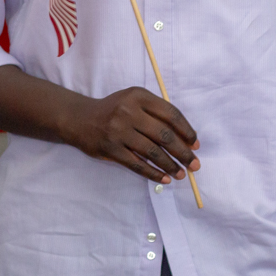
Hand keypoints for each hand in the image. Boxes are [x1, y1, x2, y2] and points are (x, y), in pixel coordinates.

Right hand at [61, 86, 200, 183]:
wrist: (80, 119)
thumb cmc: (114, 110)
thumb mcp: (134, 102)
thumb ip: (157, 114)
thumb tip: (186, 139)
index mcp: (139, 96)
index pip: (171, 114)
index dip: (186, 130)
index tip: (195, 144)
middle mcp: (129, 111)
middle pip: (164, 135)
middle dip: (183, 152)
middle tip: (194, 164)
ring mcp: (119, 131)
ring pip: (152, 152)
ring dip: (170, 165)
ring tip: (181, 174)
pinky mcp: (111, 148)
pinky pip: (137, 164)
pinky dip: (153, 173)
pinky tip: (164, 179)